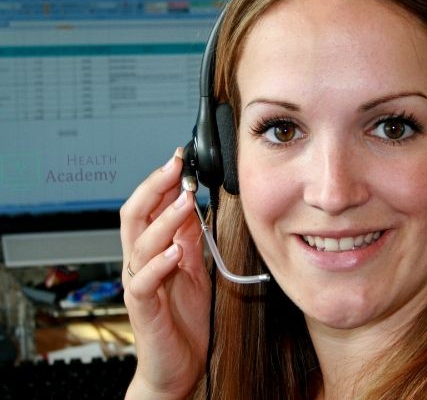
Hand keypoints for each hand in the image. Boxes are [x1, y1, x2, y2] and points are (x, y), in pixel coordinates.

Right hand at [120, 148, 210, 399]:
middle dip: (155, 187)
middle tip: (175, 166)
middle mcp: (140, 262)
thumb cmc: (184, 317)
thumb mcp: (192, 267)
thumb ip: (189, 238)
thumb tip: (194, 206)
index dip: (162, 181)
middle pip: (135, 215)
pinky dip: (159, 264)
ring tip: (185, 202)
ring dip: (164, 220)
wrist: (179, 365)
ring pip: (140, 243)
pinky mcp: (142, 308)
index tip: (180, 159)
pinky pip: (143, 282)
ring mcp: (138, 283)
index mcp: (152, 249)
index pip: (149, 206)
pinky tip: (175, 251)